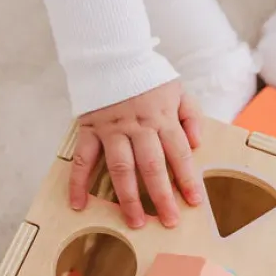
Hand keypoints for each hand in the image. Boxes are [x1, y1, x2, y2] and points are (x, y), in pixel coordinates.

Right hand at [69, 80, 203, 228]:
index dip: (188, 178)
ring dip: (127, 198)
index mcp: (162, 117)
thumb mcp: (178, 89)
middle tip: (168, 221)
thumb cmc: (146, 75)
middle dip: (161, 196)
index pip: (179, 153)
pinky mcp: (89, 129)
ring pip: (120, 168)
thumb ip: (191, 116)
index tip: (194, 202)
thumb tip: (197, 144)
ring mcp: (112, 130)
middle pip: (152, 166)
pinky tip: (79, 204)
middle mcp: (138, 126)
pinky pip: (83, 159)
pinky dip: (78, 183)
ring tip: (135, 222)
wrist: (111, 53)